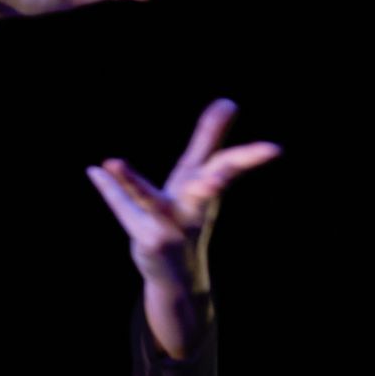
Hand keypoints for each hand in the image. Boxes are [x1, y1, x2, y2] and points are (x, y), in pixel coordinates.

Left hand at [85, 99, 281, 292]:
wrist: (177, 274)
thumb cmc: (187, 215)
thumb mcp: (197, 175)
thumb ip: (208, 139)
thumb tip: (228, 101)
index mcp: (205, 189)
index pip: (230, 168)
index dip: (252, 157)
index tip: (276, 150)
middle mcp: (192, 208)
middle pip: (204, 190)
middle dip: (213, 182)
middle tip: (216, 180)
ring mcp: (170, 226)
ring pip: (152, 203)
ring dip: (134, 184)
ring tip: (114, 162)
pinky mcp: (147, 240)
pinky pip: (125, 210)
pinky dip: (111, 189)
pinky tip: (98, 169)